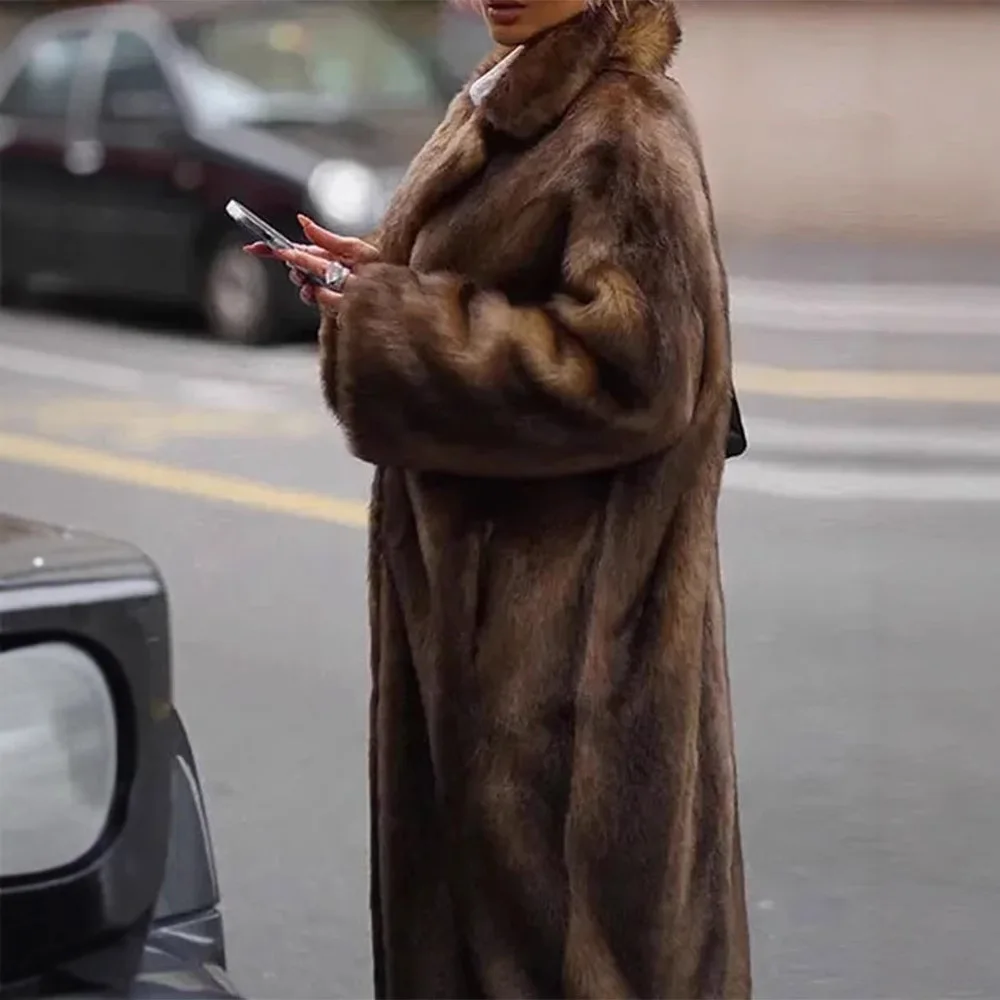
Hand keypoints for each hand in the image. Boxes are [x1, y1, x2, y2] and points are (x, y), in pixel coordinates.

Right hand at [244, 215, 377, 312]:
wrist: (395, 293)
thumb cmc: (380, 267)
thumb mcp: (355, 248)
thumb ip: (326, 238)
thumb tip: (302, 221)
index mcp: (325, 256)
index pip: (295, 251)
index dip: (274, 249)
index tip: (254, 247)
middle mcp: (323, 273)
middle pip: (296, 268)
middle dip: (292, 264)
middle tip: (296, 264)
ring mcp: (327, 290)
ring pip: (304, 287)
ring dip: (304, 281)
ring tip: (312, 279)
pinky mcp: (334, 306)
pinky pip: (319, 299)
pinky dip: (317, 294)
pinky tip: (322, 291)